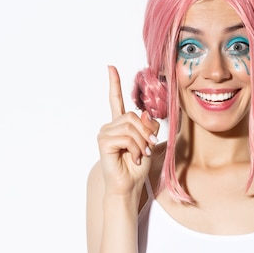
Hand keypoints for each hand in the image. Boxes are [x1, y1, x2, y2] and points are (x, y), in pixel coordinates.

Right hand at [97, 66, 158, 196]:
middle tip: (148, 147)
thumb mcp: (149, 142)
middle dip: (146, 132)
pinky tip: (133, 158)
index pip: (116, 100)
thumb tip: (145, 113)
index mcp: (120, 124)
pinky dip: (136, 148)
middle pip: (134, 116)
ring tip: (140, 155)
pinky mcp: (104, 142)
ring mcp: (105, 133)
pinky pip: (126, 137)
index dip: (114, 83)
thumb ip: (149, 126)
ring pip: (132, 127)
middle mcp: (110, 126)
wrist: (129, 185)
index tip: (110, 67)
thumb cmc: (137, 166)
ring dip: (142, 143)